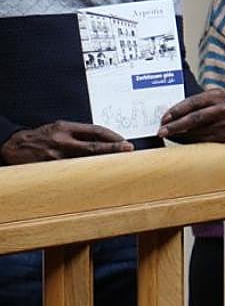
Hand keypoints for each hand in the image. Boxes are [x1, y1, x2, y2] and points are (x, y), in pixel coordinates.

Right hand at [1, 121, 132, 163]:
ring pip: (86, 161)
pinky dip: (87, 174)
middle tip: (129, 150)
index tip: (125, 142)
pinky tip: (98, 177)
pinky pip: (73, 172)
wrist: (14, 146)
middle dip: (113, 148)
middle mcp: (62, 140)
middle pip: (93, 145)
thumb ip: (80, 133)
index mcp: (65, 128)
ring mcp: (56, 156)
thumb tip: (104, 140)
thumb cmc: (41, 137)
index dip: (112, 136)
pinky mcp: (51, 168)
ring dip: (103, 163)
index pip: (95, 130)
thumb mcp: (59, 128)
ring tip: (118, 165)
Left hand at [160, 88, 224, 142]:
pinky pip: (200, 141)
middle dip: (175, 126)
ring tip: (167, 136)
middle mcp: (224, 108)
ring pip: (196, 131)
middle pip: (195, 118)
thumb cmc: (203, 108)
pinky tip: (177, 140)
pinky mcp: (223, 138)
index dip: (176, 111)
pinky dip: (186, 141)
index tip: (163, 119)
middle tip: (161, 132)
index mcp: (216, 94)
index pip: (193, 102)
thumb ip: (186, 104)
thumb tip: (162, 111)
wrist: (221, 119)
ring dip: (178, 135)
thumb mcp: (199, 101)